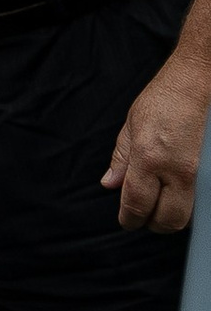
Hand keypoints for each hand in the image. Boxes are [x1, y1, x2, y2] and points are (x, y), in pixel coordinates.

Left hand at [104, 50, 210, 232]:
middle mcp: (174, 170)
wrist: (193, 87)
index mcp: (148, 158)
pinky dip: (185, 205)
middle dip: (151, 223)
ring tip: (159, 203)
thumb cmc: (162, 101)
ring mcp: (196, 173)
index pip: (136, 204)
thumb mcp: (131, 126)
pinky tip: (175, 194)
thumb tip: (110, 184)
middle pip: (166, 220)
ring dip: (169, 217)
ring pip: (185, 216)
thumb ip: (121, 159)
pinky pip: (197, 202)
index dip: (129, 219)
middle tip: (142, 214)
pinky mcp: (209, 173)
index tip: (126, 221)